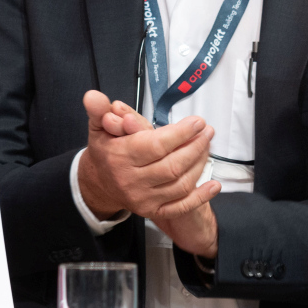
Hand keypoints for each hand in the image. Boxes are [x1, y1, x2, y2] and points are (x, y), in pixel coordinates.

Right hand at [98, 103, 220, 256]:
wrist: (100, 183)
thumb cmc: (107, 150)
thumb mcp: (99, 126)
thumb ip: (99, 110)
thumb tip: (93, 96)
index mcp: (120, 157)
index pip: (156, 146)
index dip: (181, 134)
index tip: (197, 122)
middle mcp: (132, 181)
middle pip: (172, 166)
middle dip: (195, 147)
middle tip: (207, 132)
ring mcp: (143, 199)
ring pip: (180, 184)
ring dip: (200, 164)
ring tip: (207, 146)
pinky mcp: (153, 211)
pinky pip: (180, 207)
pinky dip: (200, 197)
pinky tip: (214, 185)